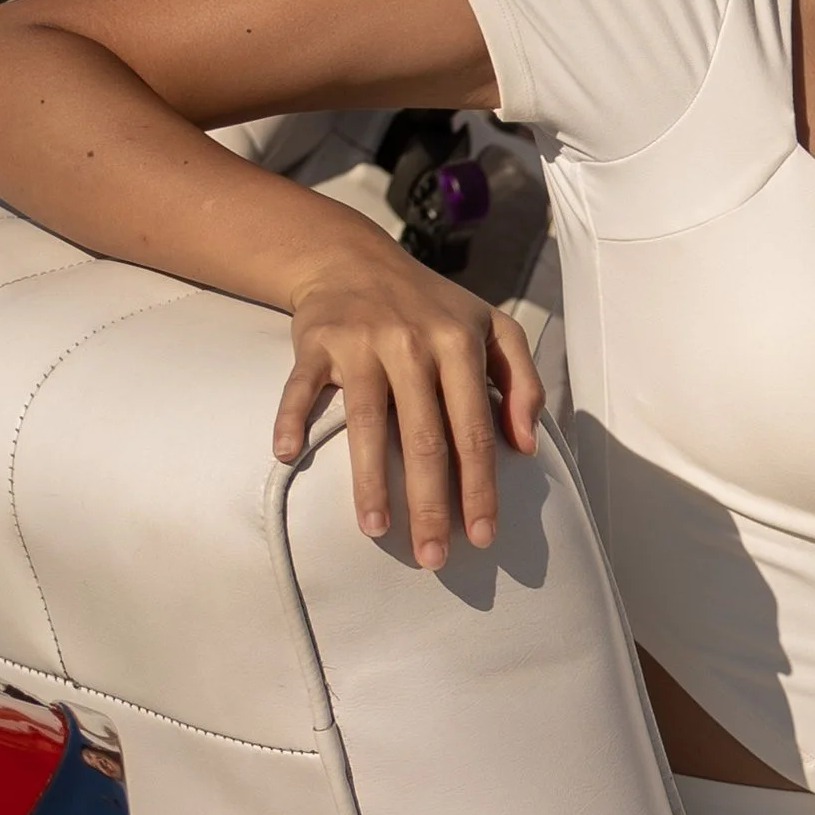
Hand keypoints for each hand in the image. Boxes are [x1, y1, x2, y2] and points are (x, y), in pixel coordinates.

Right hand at [274, 244, 544, 568]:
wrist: (354, 258)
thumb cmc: (432, 306)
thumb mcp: (492, 328)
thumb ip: (522, 381)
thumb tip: (527, 445)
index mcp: (459, 343)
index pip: (473, 429)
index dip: (479, 486)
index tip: (482, 535)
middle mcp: (413, 343)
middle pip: (424, 438)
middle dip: (431, 504)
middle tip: (433, 556)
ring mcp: (362, 342)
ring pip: (367, 424)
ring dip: (371, 482)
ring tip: (376, 530)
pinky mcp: (317, 343)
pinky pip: (301, 388)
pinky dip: (291, 419)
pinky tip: (288, 456)